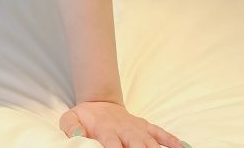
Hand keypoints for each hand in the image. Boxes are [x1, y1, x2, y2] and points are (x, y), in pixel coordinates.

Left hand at [59, 100, 190, 147]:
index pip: (112, 144)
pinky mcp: (146, 127)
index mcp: (105, 129)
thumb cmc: (85, 117)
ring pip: (151, 142)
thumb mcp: (70, 119)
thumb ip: (71, 128)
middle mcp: (124, 129)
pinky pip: (162, 134)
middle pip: (137, 145)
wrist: (99, 100)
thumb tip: (79, 137)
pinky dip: (173, 141)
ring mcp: (138, 128)